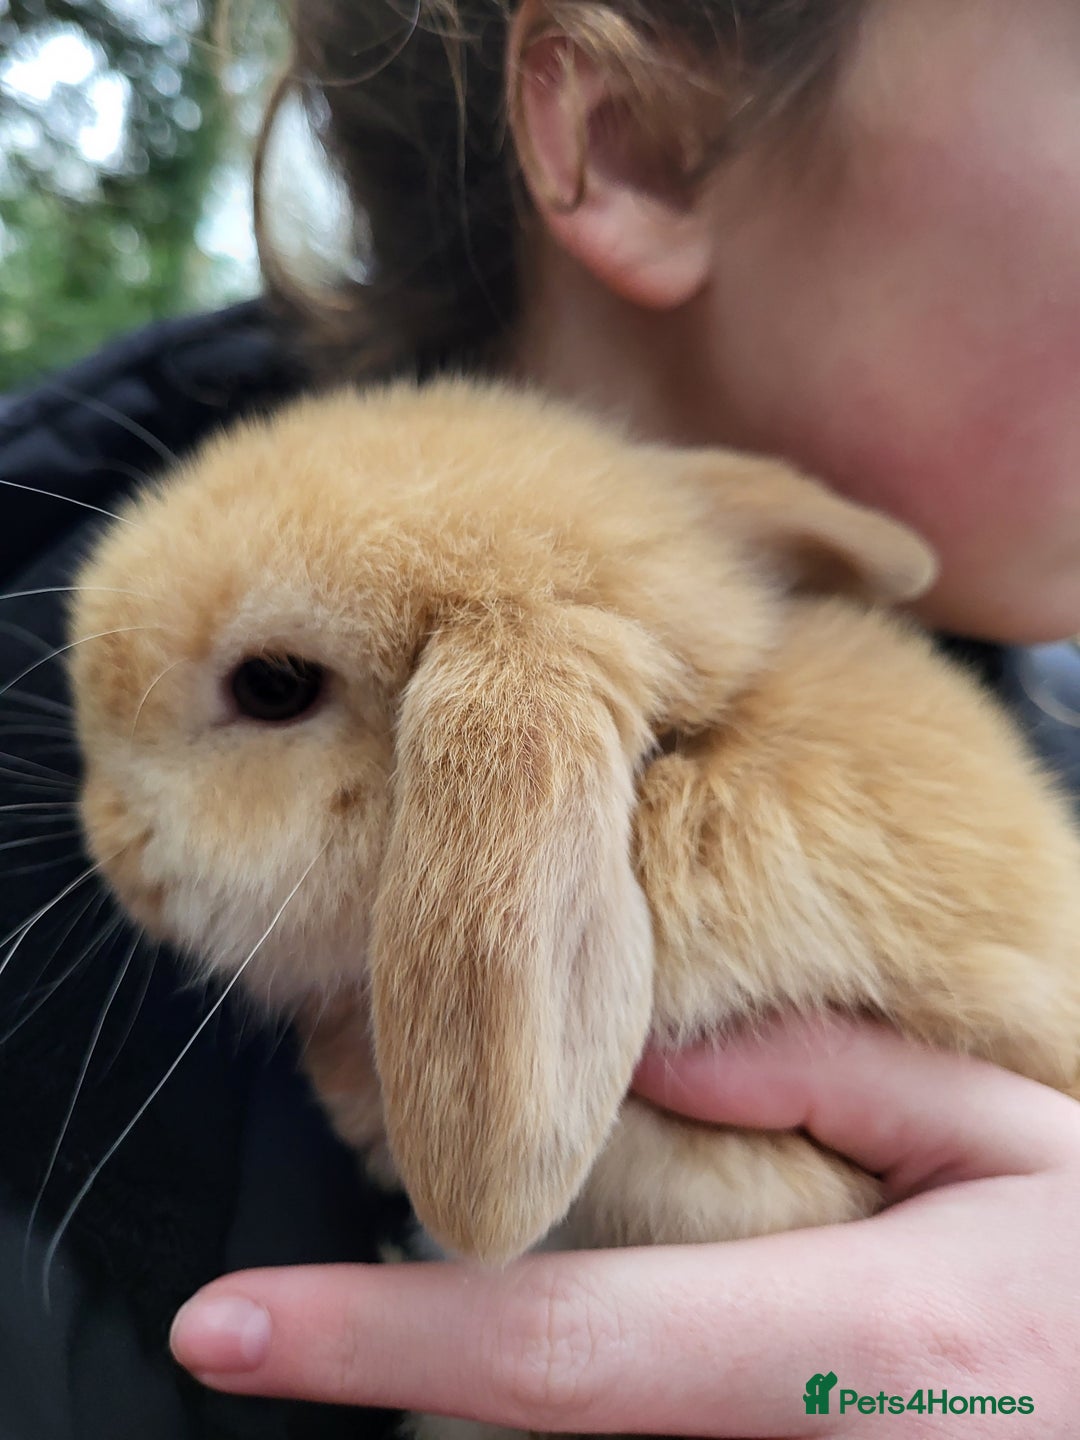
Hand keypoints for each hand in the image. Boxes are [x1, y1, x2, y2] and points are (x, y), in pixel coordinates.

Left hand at [170, 1016, 1079, 1434]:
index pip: (561, 1348)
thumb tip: (652, 1067)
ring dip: (515, 1382)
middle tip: (329, 1295)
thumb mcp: (1011, 1139)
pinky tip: (638, 1319)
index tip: (225, 1326)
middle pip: (544, 1426)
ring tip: (462, 1309)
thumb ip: (832, 1083)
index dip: (373, 1337)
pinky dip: (595, 1407)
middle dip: (422, 1358)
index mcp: (865, 1343)